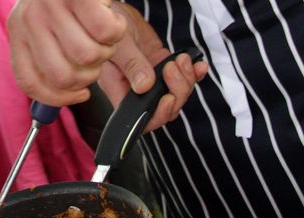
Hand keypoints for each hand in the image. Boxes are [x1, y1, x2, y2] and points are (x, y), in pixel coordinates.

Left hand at [7, 0, 127, 105]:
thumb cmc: (62, 0)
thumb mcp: (45, 27)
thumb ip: (48, 61)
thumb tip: (57, 103)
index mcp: (18, 34)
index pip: (30, 83)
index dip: (58, 98)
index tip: (79, 95)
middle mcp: (30, 21)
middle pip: (62, 76)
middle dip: (87, 76)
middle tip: (94, 61)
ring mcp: (53, 7)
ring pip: (87, 56)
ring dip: (105, 52)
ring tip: (103, 36)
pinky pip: (106, 32)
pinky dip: (116, 32)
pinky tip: (111, 22)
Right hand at [99, 3, 207, 131]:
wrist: (115, 13)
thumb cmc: (108, 27)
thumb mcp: (119, 45)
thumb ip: (131, 66)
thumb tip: (145, 86)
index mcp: (118, 89)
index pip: (139, 118)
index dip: (157, 115)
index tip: (167, 97)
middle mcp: (134, 89)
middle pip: (163, 109)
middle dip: (176, 92)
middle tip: (174, 69)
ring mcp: (149, 80)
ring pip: (175, 96)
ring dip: (186, 80)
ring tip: (182, 60)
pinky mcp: (159, 68)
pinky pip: (180, 79)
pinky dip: (193, 74)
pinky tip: (196, 64)